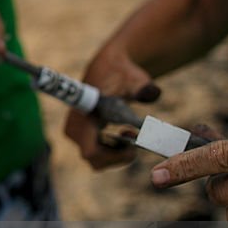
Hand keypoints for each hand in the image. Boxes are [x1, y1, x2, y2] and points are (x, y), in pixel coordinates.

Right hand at [63, 47, 159, 169]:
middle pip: (95, 160)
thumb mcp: (133, 79)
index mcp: (82, 117)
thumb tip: (152, 93)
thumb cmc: (119, 72)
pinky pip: (96, 153)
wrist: (106, 67)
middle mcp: (74, 129)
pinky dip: (112, 150)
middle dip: (118, 156)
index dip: (114, 157)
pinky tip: (123, 134)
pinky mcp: (80, 135)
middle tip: (134, 141)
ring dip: (116, 153)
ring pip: (96, 160)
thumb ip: (143, 88)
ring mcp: (75, 134)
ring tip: (130, 133)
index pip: (91, 153)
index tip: (133, 148)